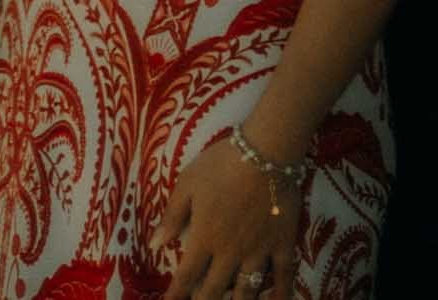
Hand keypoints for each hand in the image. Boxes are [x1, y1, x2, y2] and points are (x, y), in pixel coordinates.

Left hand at [158, 130, 298, 299]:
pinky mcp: (282, 245)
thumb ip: (172, 216)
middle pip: (213, 290)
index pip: (186, 276)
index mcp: (205, 238)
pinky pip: (283, 277)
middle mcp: (230, 253)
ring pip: (245, 291)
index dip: (176, 295)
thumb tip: (154, 245)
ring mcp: (258, 252)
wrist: (265, 152)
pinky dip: (281, 294)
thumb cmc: (222, 164)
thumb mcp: (188, 183)